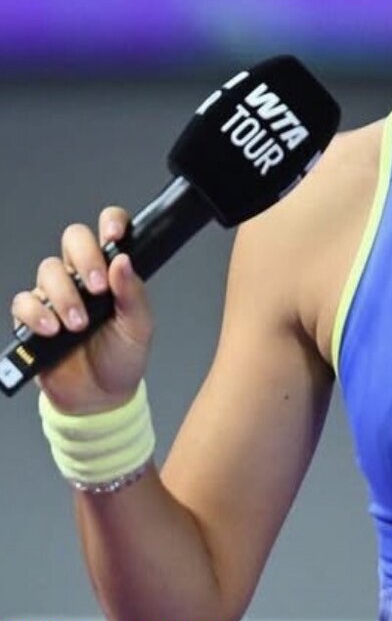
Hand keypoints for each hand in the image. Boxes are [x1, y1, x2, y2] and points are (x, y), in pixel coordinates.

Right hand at [10, 207, 153, 414]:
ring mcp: (57, 295)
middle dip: (84, 258)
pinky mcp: (34, 318)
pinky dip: (35, 313)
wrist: (99, 398)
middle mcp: (84, 277)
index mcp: (112, 273)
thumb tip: (123, 261)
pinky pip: (23, 301)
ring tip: (78, 324)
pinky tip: (51, 329)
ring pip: (49, 270)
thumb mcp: (139, 326)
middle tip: (96, 288)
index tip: (114, 234)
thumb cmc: (122, 357)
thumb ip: (133, 293)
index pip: (110, 231)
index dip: (110, 222)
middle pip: (73, 240)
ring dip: (63, 295)